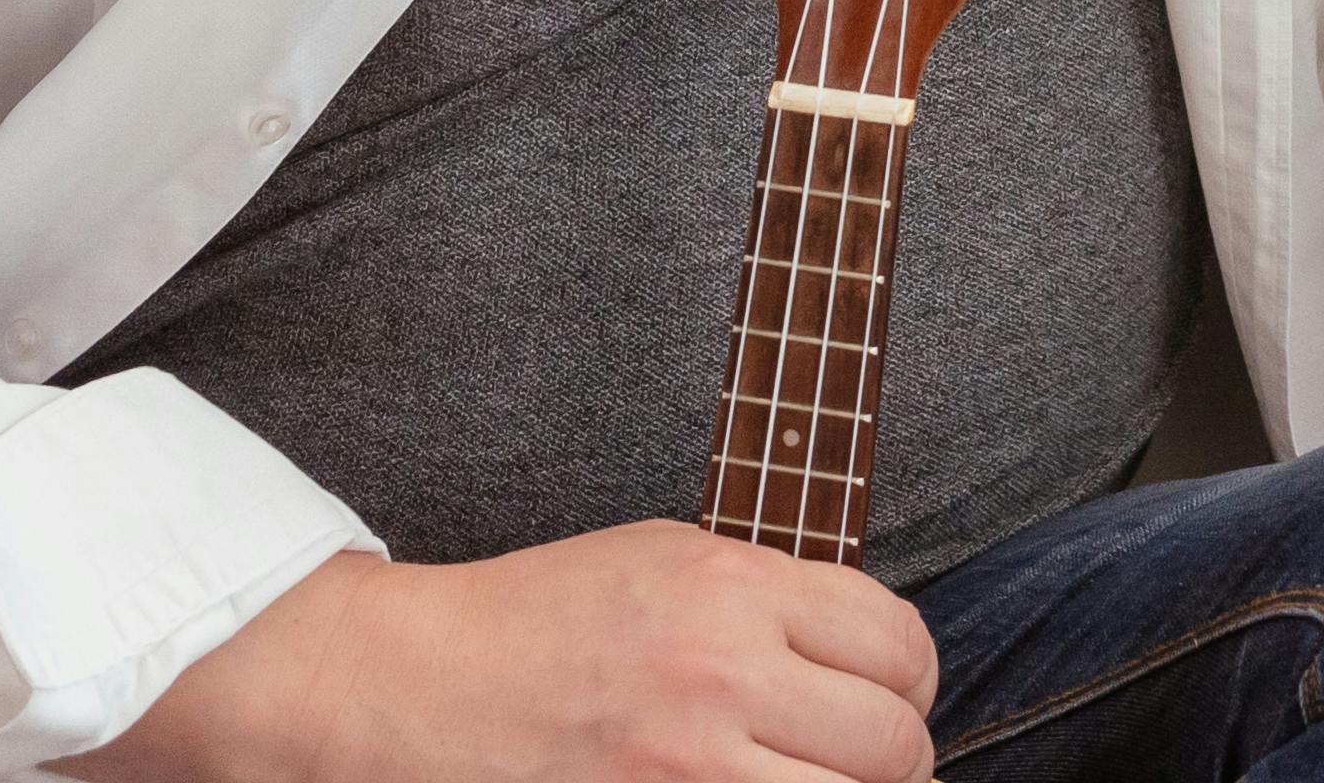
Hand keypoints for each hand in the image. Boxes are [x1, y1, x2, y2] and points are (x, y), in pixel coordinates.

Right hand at [81, 531, 938, 782]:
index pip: (898, 646)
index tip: (893, 697)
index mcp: (734, 593)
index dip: (910, 682)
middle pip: (892, 744)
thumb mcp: (667, 562)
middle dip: (894, 758)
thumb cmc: (537, 621)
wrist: (413, 686)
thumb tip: (866, 652)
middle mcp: (723, 679)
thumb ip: (773, 599)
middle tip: (864, 762)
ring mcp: (688, 770)